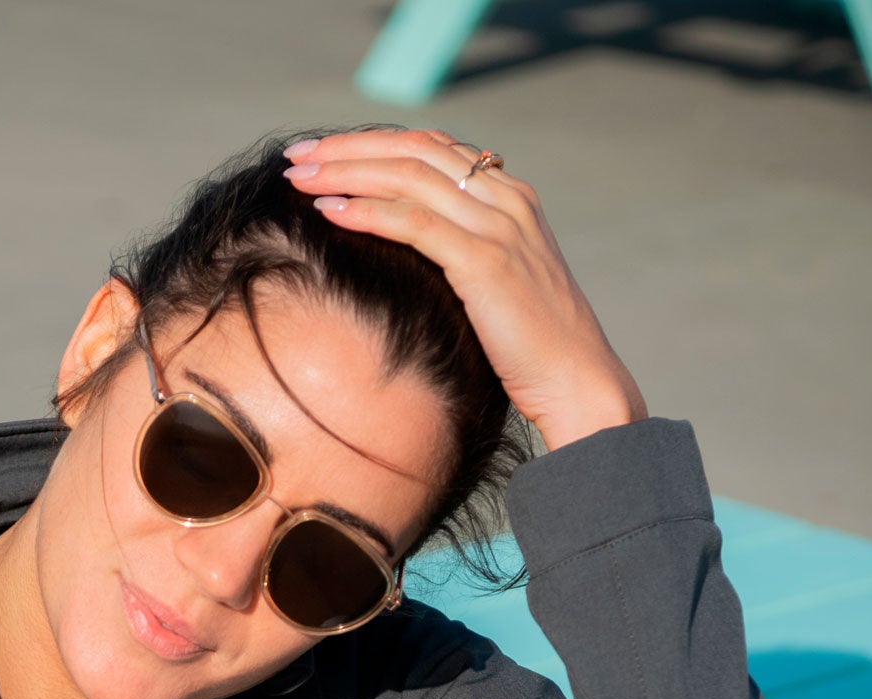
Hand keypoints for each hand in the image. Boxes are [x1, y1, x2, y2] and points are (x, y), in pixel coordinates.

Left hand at [284, 130, 647, 450]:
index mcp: (509, 196)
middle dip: (347, 147)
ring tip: (297, 179)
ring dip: (346, 172)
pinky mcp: (485, 261)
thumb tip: (404, 257)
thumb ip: (460, 255)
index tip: (321, 153)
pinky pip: (414, 223)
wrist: (576, 382)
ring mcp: (498, 226)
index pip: (430, 147)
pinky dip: (366, 211)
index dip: (372, 143)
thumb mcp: (495, 288)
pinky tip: (327, 211)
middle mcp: (505, 198)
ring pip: (408, 177)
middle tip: (295, 155)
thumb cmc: (529, 351)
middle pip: (413, 149)